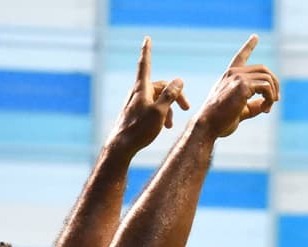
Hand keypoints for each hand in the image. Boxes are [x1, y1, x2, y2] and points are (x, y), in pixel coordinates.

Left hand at [107, 37, 189, 155]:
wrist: (121, 147)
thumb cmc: (140, 129)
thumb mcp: (160, 111)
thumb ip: (170, 95)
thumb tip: (179, 80)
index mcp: (141, 88)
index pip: (145, 64)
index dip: (147, 51)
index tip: (147, 38)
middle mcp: (137, 93)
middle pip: (160, 86)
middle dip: (175, 95)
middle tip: (187, 108)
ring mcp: (135, 103)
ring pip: (156, 98)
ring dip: (168, 108)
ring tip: (172, 124)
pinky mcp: (135, 113)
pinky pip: (151, 107)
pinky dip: (160, 113)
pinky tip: (164, 126)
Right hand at [196, 34, 279, 137]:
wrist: (207, 126)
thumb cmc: (220, 122)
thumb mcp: (240, 111)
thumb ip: (253, 104)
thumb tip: (266, 102)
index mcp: (229, 77)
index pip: (240, 57)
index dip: (249, 46)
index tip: (255, 37)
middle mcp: (233, 73)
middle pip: (263, 69)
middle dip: (274, 84)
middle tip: (275, 100)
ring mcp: (237, 77)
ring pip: (267, 78)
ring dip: (273, 95)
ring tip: (267, 108)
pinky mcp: (242, 85)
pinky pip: (266, 87)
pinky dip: (270, 98)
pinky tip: (265, 109)